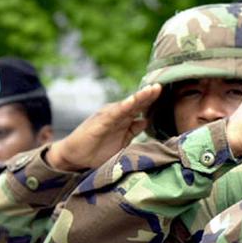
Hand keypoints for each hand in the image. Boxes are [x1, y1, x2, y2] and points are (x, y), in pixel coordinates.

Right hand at [45, 84, 161, 171]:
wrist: (76, 157)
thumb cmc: (99, 150)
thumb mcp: (122, 141)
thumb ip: (133, 130)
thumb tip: (146, 120)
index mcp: (123, 118)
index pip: (140, 106)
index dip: (152, 99)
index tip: (165, 91)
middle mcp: (116, 114)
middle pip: (136, 102)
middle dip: (149, 94)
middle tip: (161, 85)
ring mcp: (108, 117)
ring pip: (127, 105)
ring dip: (139, 97)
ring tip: (151, 90)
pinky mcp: (99, 123)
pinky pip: (113, 114)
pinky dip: (122, 108)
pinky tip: (131, 102)